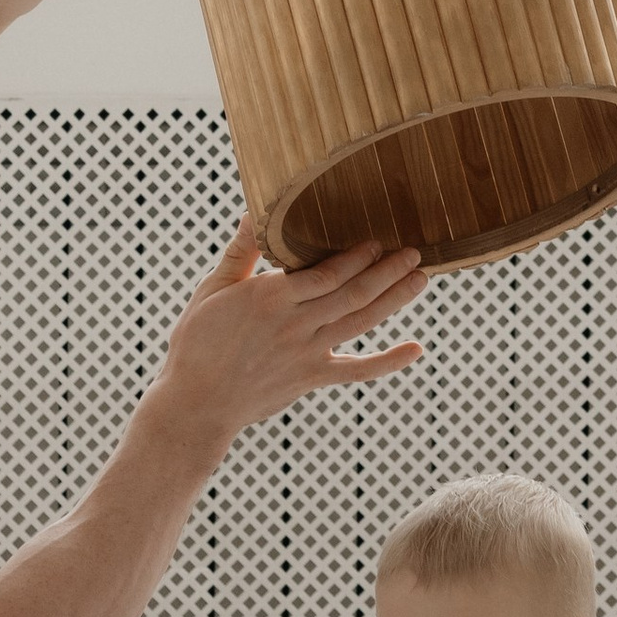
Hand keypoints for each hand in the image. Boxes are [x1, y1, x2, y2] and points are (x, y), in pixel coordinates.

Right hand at [154, 217, 425, 444]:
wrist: (196, 404)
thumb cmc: (197, 342)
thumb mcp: (212, 291)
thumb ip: (240, 252)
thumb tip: (253, 211)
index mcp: (269, 297)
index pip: (325, 274)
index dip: (356, 258)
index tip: (378, 241)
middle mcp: (294, 324)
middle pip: (352, 294)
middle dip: (387, 272)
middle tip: (414, 252)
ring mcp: (306, 354)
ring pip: (359, 323)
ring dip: (394, 300)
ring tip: (420, 279)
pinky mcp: (311, 378)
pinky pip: (357, 371)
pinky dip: (388, 361)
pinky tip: (415, 349)